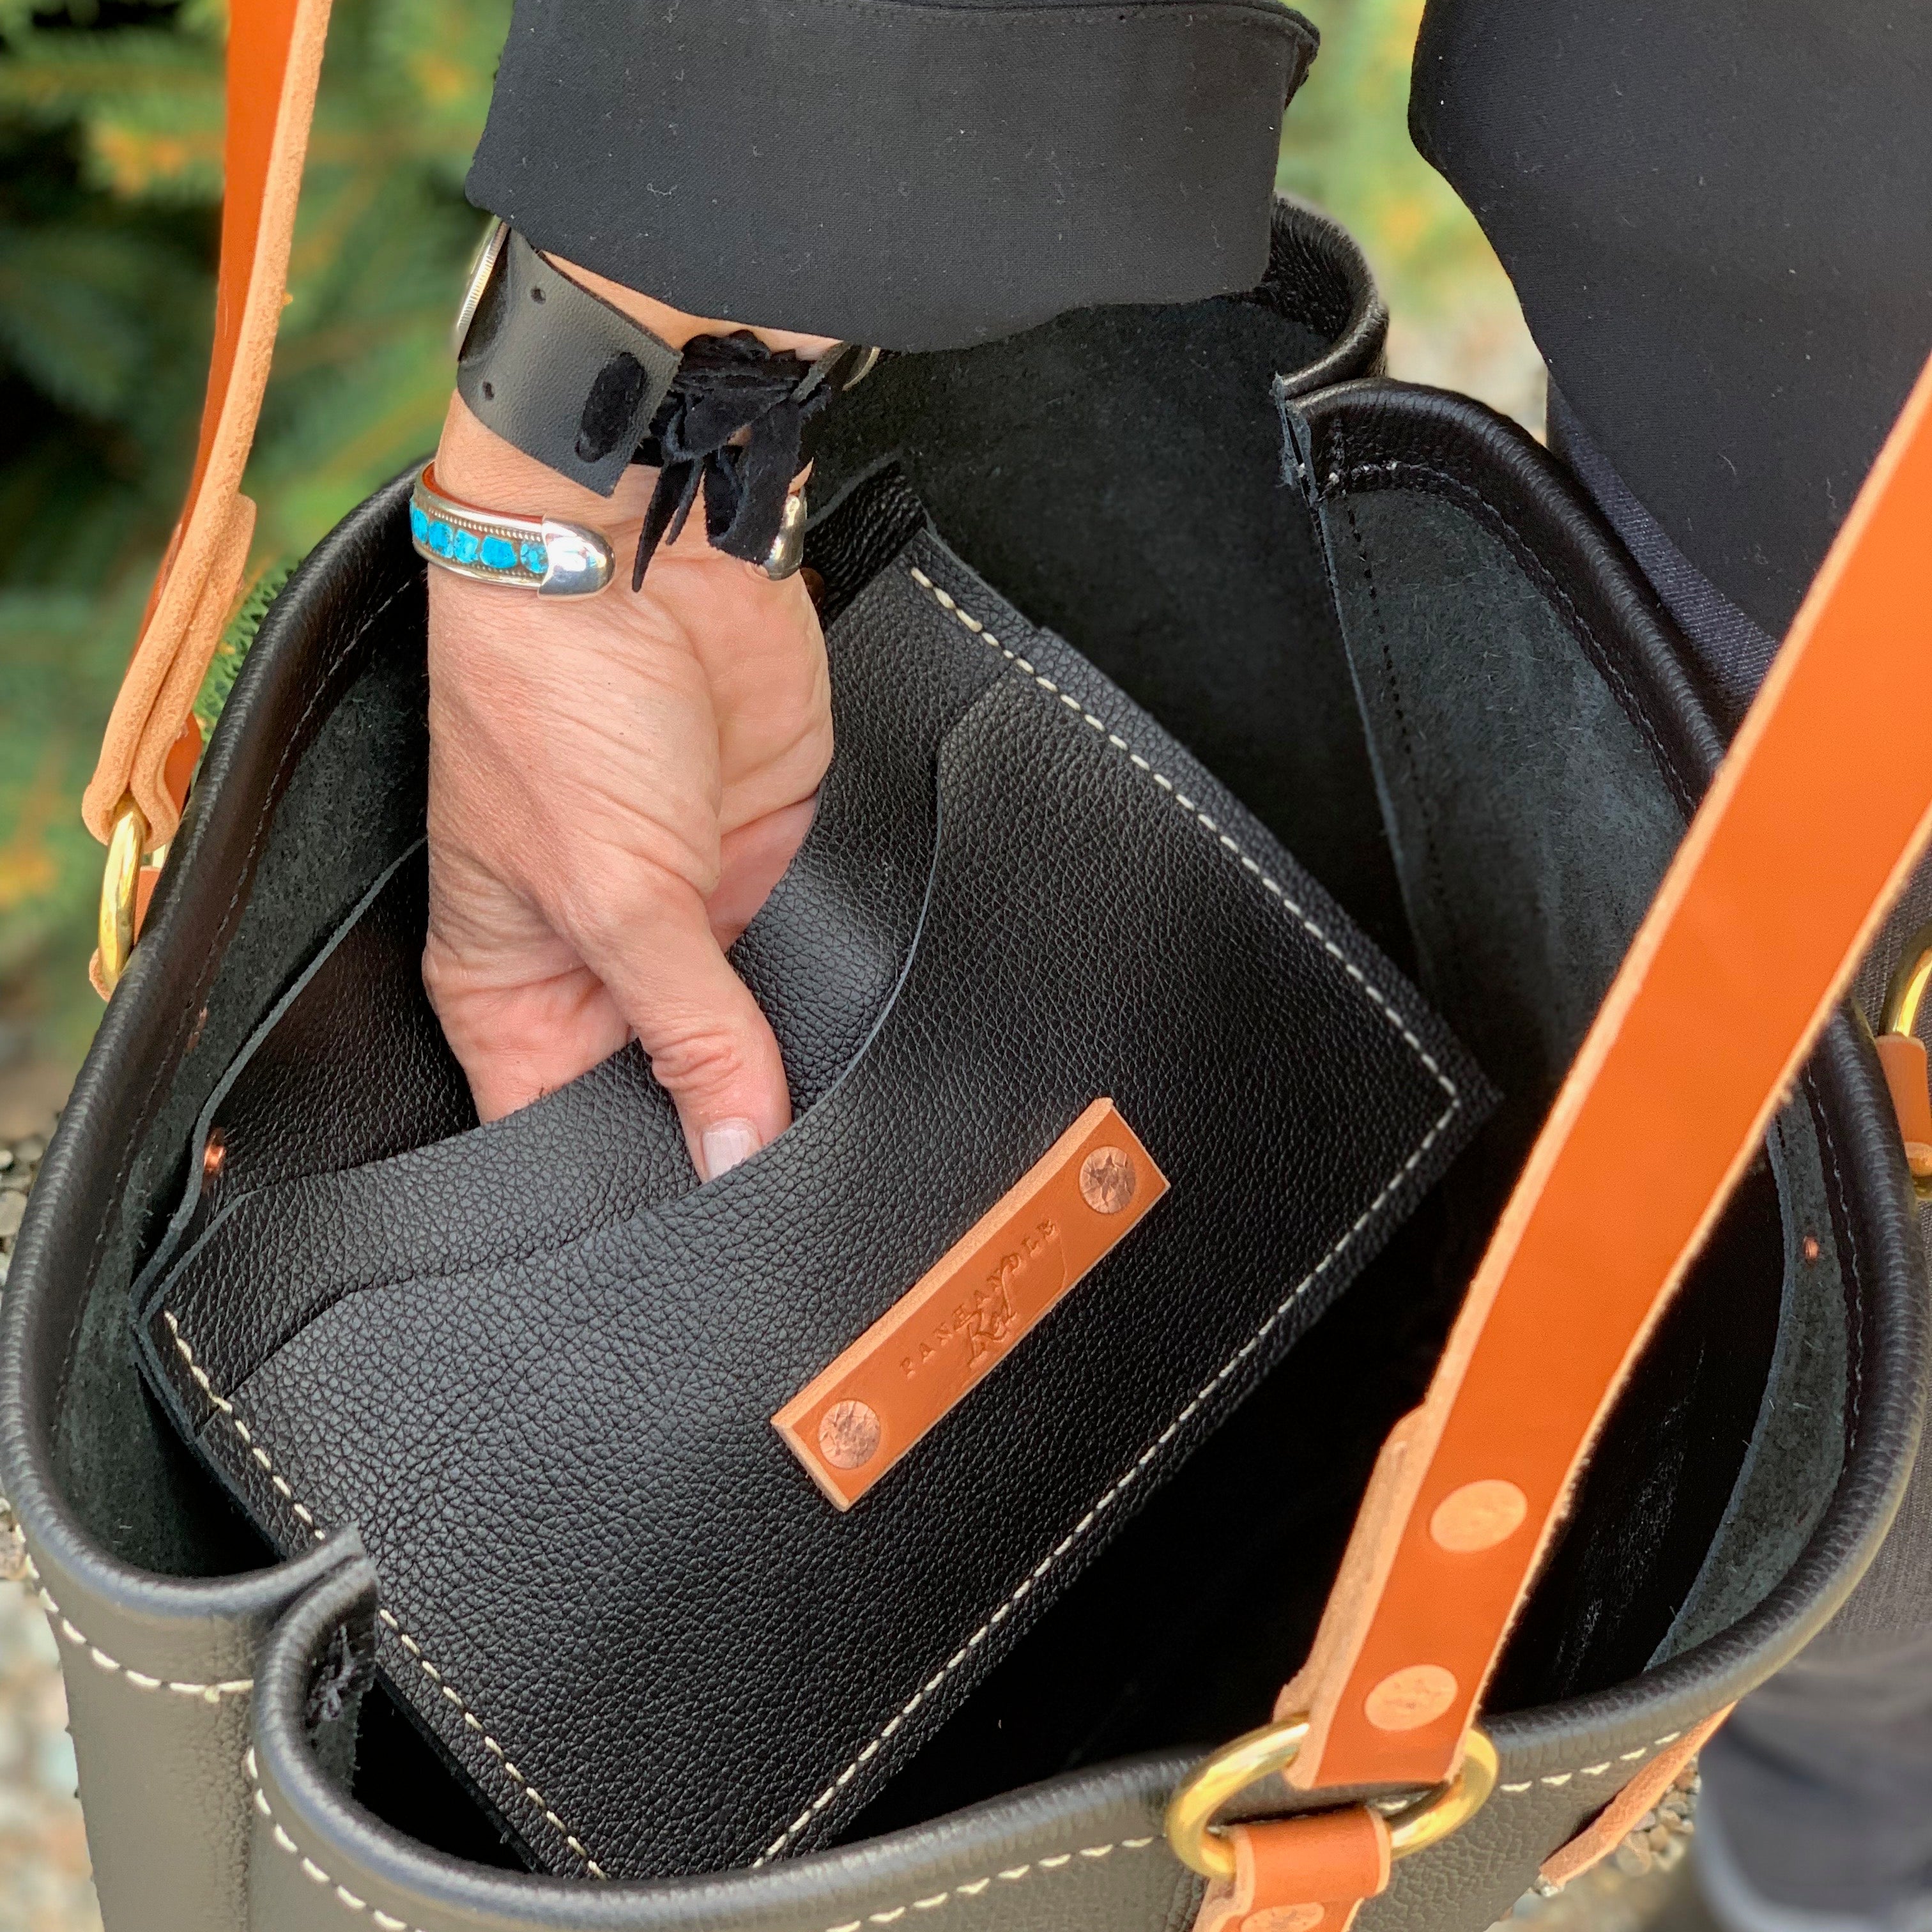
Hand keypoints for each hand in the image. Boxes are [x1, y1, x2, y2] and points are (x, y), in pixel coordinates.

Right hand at [422, 290, 834, 1179]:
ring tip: (833, 1129)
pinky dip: (834, 996)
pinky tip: (870, 1041)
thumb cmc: (556, 696)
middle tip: (786, 1193)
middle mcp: (600, 962)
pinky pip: (804, 965)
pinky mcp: (766, 866)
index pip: (556, 1133)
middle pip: (662, 1095)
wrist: (653, 552)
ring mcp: (690, 916)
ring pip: (747, 1037)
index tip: (694, 1248)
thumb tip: (735, 1155)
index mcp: (514, 986)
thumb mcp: (615, 891)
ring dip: (787, 1069)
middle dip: (717, 1132)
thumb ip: (688, 1032)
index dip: (618, 1189)